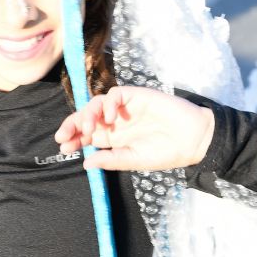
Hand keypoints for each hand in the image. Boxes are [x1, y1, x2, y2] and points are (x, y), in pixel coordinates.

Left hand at [54, 86, 214, 171]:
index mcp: (114, 138)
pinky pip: (115, 94)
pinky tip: (109, 116)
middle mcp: (116, 121)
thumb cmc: (166, 152)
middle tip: (64, 136)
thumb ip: (111, 160)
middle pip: (87, 117)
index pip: (87, 135)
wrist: (193, 140)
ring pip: (97, 103)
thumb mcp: (134, 160)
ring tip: (86, 128)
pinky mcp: (137, 96)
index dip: (73, 138)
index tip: (63, 147)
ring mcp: (125, 107)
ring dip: (87, 114)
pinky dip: (108, 103)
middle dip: (72, 125)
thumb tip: (86, 162)